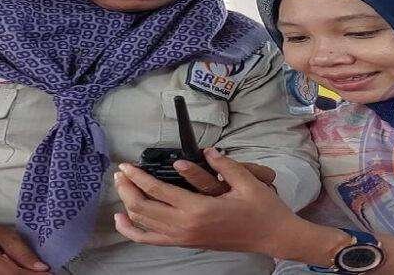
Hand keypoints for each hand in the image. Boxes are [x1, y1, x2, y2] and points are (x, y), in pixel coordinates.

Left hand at [114, 147, 302, 256]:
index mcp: (199, 209)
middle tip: (120, 173)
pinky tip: (123, 221)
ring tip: (121, 188)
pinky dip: (134, 232)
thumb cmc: (262, 210)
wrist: (273, 236)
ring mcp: (185, 238)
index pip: (157, 191)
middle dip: (128, 189)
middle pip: (144, 208)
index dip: (138, 177)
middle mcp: (187, 227)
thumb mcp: (247, 183)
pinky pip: (152, 240)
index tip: (127, 165)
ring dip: (128, 206)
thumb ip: (225, 165)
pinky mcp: (187, 243)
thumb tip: (207, 151)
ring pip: (144, 225)